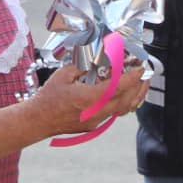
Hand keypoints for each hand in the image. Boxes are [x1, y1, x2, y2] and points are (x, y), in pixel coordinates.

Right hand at [29, 63, 148, 135]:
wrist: (39, 120)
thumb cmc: (48, 97)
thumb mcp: (64, 74)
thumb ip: (82, 66)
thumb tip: (96, 58)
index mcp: (89, 98)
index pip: (117, 88)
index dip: (132, 78)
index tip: (139, 69)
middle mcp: (96, 111)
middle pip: (126, 100)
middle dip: (138, 86)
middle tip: (143, 74)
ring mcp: (96, 120)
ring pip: (123, 109)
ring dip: (134, 96)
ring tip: (140, 84)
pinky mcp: (94, 124)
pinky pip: (114, 113)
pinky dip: (123, 103)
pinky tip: (124, 94)